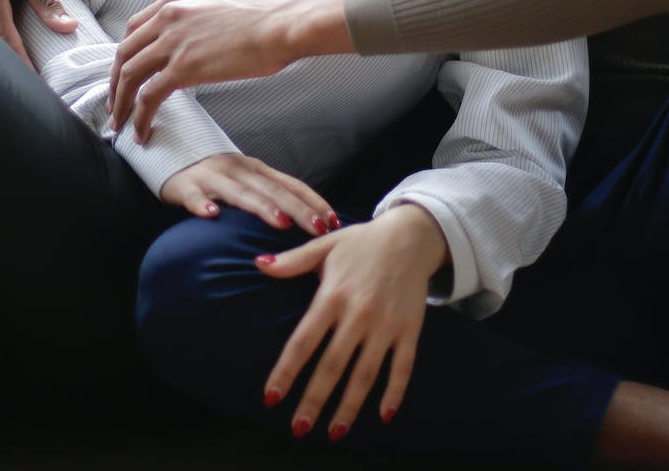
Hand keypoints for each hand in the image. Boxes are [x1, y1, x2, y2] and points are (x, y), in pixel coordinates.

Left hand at [108, 0, 350, 138]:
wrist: (282, 23)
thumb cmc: (264, 20)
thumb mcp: (219, 7)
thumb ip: (197, 21)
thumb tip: (195, 44)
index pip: (134, 27)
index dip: (124, 54)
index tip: (123, 74)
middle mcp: (168, 15)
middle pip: (125, 51)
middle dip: (114, 81)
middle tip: (113, 103)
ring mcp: (173, 41)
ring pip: (129, 74)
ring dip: (120, 102)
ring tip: (120, 123)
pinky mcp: (184, 67)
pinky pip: (148, 96)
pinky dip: (139, 116)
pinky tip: (142, 131)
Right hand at [160, 153, 337, 235]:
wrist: (171, 152)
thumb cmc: (217, 177)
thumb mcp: (247, 180)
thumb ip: (271, 194)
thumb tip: (307, 219)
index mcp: (257, 170)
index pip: (291, 185)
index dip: (314, 202)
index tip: (335, 221)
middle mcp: (239, 170)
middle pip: (273, 190)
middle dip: (299, 210)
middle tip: (319, 229)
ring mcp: (212, 177)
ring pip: (240, 193)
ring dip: (262, 207)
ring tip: (280, 223)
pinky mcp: (185, 186)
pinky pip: (193, 196)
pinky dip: (201, 204)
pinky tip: (210, 215)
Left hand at [258, 204, 448, 440]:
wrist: (410, 236)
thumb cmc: (361, 242)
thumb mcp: (324, 245)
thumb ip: (292, 261)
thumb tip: (258, 264)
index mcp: (332, 295)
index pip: (303, 341)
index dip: (286, 371)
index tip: (271, 397)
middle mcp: (358, 314)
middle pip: (332, 366)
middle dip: (314, 400)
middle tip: (298, 428)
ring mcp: (386, 325)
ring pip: (365, 374)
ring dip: (349, 406)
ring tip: (334, 433)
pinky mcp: (410, 330)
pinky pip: (403, 367)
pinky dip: (394, 393)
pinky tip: (383, 416)